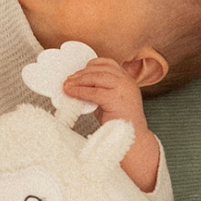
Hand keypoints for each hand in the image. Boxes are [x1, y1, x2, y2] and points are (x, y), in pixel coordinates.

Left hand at [63, 58, 160, 192]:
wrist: (133, 137)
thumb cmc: (120, 120)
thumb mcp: (109, 100)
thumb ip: (98, 90)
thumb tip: (78, 85)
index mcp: (127, 79)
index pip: (108, 63)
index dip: (92, 65)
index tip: (79, 70)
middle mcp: (126, 81)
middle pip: (100, 68)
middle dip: (81, 73)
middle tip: (68, 79)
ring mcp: (123, 88)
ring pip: (96, 77)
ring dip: (78, 80)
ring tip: (67, 85)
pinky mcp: (116, 98)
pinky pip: (93, 92)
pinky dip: (79, 91)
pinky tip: (71, 92)